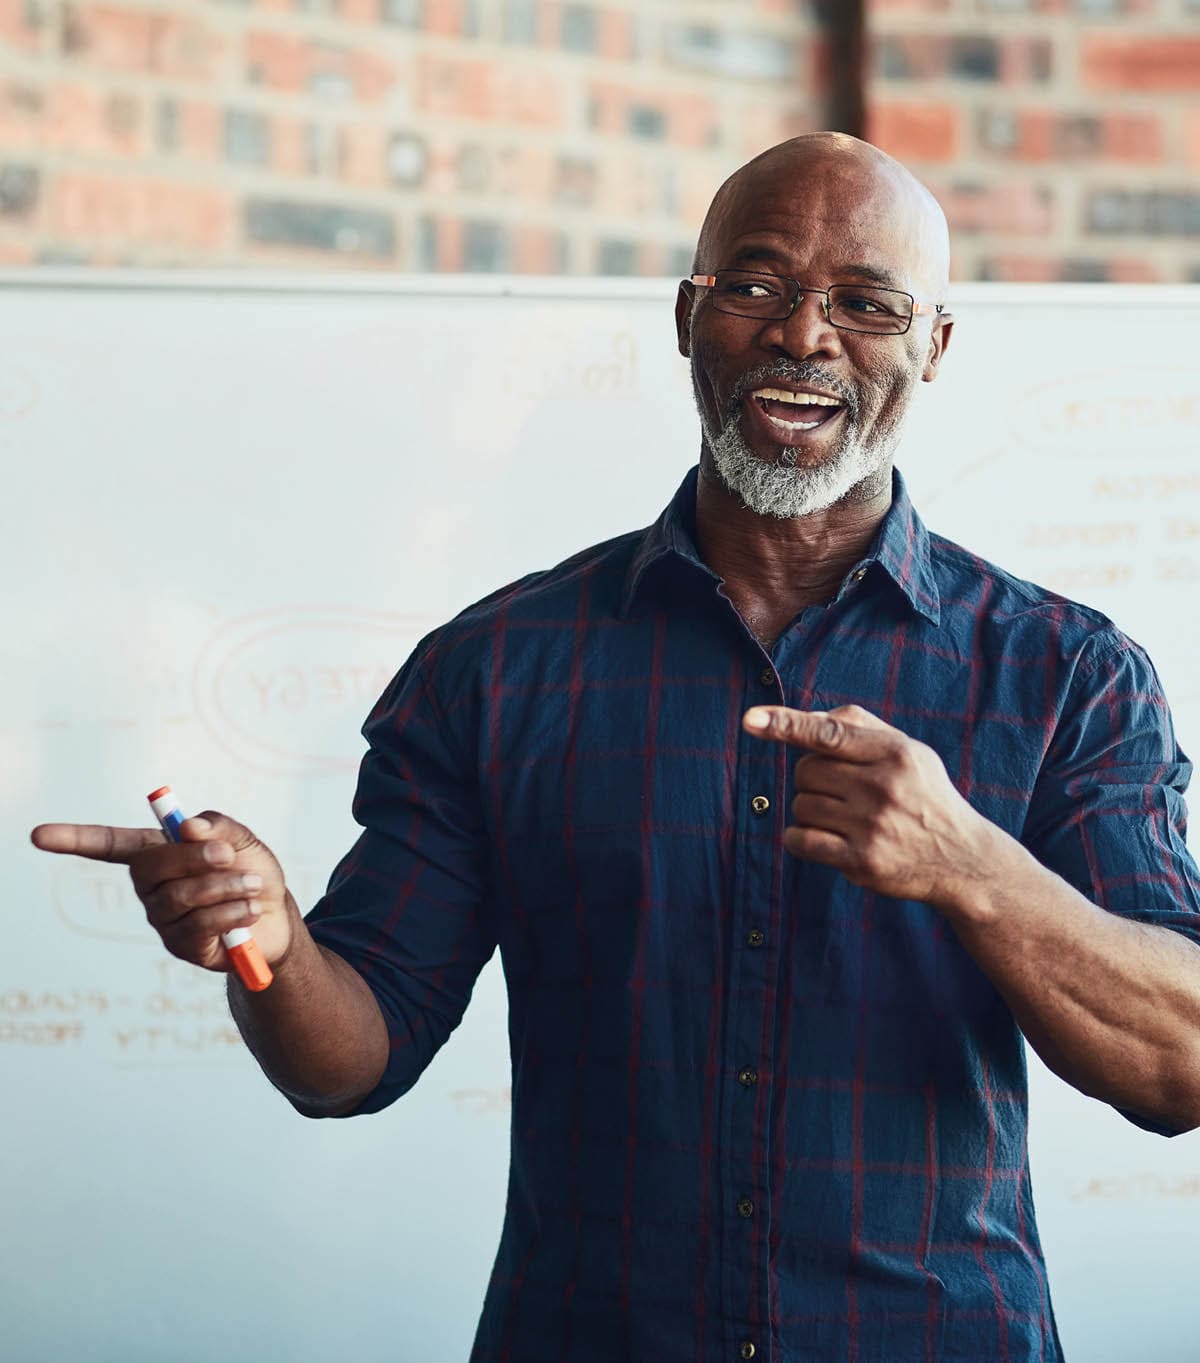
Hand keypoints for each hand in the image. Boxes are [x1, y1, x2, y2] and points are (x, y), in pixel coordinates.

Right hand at [30, 812, 292, 972]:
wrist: (276, 917)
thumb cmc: (251, 871)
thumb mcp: (243, 842)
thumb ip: (218, 828)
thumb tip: (187, 826)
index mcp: (157, 852)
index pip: (108, 844)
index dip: (75, 839)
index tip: (39, 835)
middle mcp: (151, 886)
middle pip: (150, 868)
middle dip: (192, 858)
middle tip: (227, 856)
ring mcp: (162, 918)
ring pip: (179, 898)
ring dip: (223, 887)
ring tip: (251, 884)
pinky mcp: (180, 945)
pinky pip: (197, 926)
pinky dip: (230, 913)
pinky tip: (248, 909)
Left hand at [743, 703, 993, 909]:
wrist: (962, 858)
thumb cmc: (924, 795)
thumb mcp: (907, 751)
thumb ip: (860, 727)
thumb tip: (810, 718)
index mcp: (894, 753)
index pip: (828, 734)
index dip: (785, 724)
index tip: (750, 719)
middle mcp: (883, 787)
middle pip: (805, 771)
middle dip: (813, 779)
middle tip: (842, 791)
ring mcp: (871, 826)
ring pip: (800, 806)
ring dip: (811, 811)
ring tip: (846, 818)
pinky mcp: (861, 861)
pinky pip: (800, 841)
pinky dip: (799, 838)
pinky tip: (824, 839)